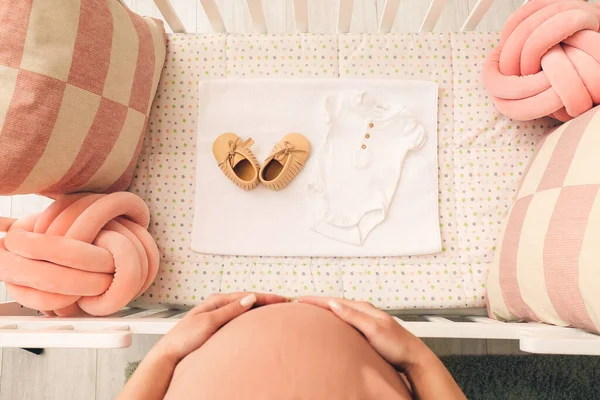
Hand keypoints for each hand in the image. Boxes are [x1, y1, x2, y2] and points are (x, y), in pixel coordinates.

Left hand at [153, 292, 287, 362]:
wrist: (170, 354)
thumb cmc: (185, 338)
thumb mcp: (210, 322)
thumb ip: (231, 310)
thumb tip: (250, 298)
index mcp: (217, 301)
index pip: (248, 296)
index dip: (267, 297)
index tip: (283, 299)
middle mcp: (219, 306)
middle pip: (248, 300)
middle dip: (267, 301)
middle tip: (286, 303)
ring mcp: (219, 316)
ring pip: (245, 310)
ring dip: (261, 309)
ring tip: (277, 310)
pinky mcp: (219, 327)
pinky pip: (240, 319)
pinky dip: (252, 318)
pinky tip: (259, 321)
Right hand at [298, 296, 430, 372]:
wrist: (413, 358)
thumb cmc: (397, 346)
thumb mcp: (374, 330)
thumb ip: (354, 316)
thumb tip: (334, 304)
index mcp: (363, 309)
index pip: (334, 301)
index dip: (316, 300)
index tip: (300, 299)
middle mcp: (364, 311)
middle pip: (336, 303)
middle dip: (318, 302)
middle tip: (301, 303)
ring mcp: (366, 320)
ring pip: (341, 310)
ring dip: (326, 309)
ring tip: (312, 310)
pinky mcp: (367, 329)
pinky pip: (346, 319)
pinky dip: (335, 317)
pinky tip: (333, 323)